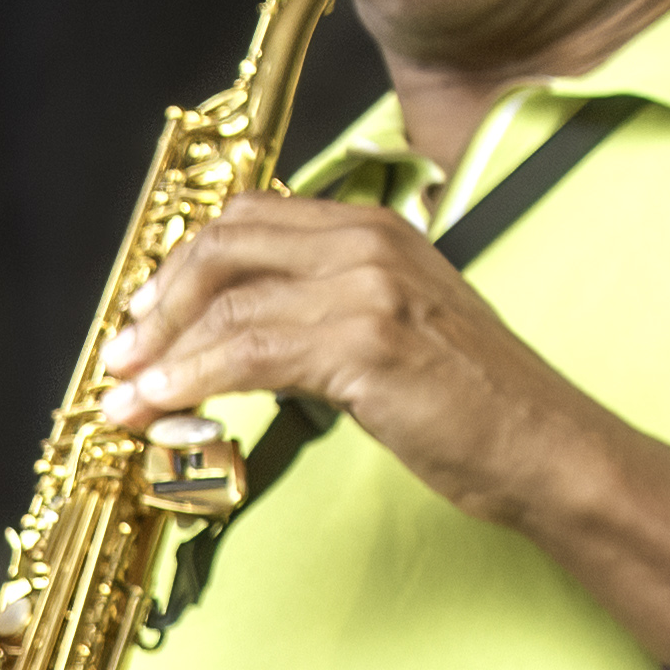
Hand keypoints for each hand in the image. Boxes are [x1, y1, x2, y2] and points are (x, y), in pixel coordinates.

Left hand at [87, 190, 644, 548]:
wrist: (545, 449)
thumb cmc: (474, 405)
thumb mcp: (395, 331)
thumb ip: (325, 311)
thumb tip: (239, 335)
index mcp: (373, 228)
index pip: (247, 221)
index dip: (181, 266)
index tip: (145, 316)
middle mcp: (367, 241)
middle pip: (223, 246)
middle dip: (158, 301)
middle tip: (123, 355)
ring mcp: (366, 288)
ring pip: (225, 304)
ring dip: (159, 353)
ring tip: (124, 398)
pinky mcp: (363, 344)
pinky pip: (245, 354)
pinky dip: (189, 382)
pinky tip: (161, 409)